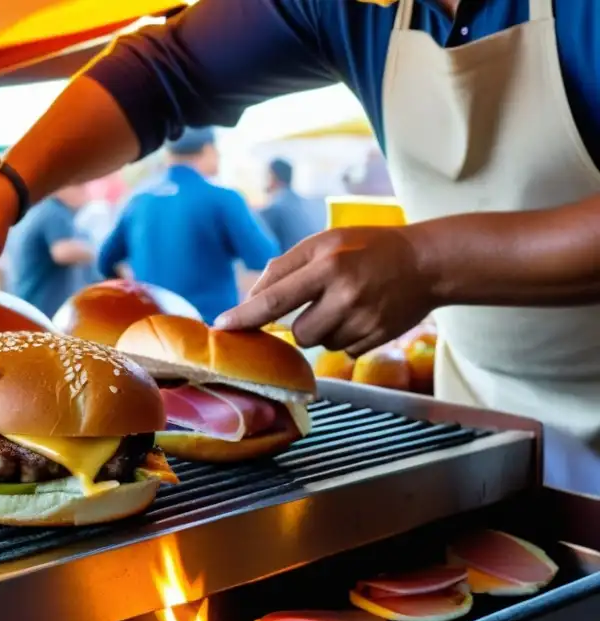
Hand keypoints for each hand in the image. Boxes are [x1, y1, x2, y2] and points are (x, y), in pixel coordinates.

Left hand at [214, 226, 439, 355]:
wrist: (426, 263)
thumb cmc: (366, 247)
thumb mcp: (325, 242)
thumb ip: (284, 267)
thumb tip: (250, 299)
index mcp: (328, 265)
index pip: (275, 299)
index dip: (245, 315)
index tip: (221, 326)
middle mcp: (345, 296)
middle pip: (297, 332)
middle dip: (300, 321)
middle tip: (323, 298)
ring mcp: (363, 322)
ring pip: (319, 344)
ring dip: (324, 328)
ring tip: (348, 303)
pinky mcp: (376, 340)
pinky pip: (342, 350)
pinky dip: (345, 336)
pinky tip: (364, 315)